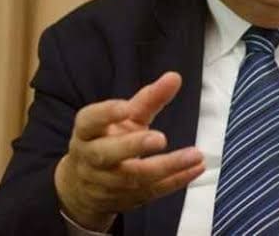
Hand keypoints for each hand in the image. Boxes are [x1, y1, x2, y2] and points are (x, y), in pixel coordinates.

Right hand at [54, 72, 204, 230]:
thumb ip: (148, 98)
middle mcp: (92, 158)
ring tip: (194, 155)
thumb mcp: (124, 119)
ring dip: (166, 167)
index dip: (106, 114)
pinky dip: (175, 181)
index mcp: (87, 132)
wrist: (82, 187)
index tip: (126, 107)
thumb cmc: (108, 139)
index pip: (90, 121)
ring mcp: (106, 183)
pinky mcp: (124, 201)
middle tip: (160, 138)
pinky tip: (196, 168)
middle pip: (108, 154)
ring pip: (133, 177)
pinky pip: (151, 192)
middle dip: (133, 146)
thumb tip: (175, 77)